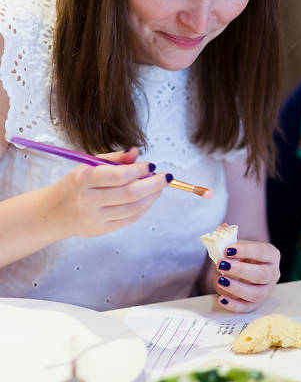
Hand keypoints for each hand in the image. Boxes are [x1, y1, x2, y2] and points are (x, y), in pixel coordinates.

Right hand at [47, 147, 169, 237]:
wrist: (53, 213)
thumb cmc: (75, 185)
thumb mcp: (88, 165)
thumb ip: (114, 158)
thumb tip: (136, 151)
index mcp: (83, 180)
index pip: (118, 175)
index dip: (139, 170)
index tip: (152, 164)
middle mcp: (88, 200)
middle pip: (129, 194)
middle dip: (153, 184)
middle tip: (166, 177)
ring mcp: (95, 218)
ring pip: (133, 208)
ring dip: (152, 196)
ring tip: (160, 187)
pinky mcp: (102, 230)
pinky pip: (130, 219)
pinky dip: (144, 208)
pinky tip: (150, 198)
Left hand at [213, 240, 279, 311]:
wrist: (241, 270)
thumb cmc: (240, 256)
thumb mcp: (236, 245)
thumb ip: (228, 237)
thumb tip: (222, 228)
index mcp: (271, 255)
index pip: (262, 252)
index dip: (246, 251)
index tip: (228, 249)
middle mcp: (273, 273)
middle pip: (262, 275)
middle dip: (241, 270)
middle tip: (222, 264)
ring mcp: (266, 291)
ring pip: (256, 294)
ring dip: (237, 288)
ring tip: (221, 280)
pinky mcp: (256, 304)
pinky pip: (247, 308)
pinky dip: (234, 305)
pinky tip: (222, 298)